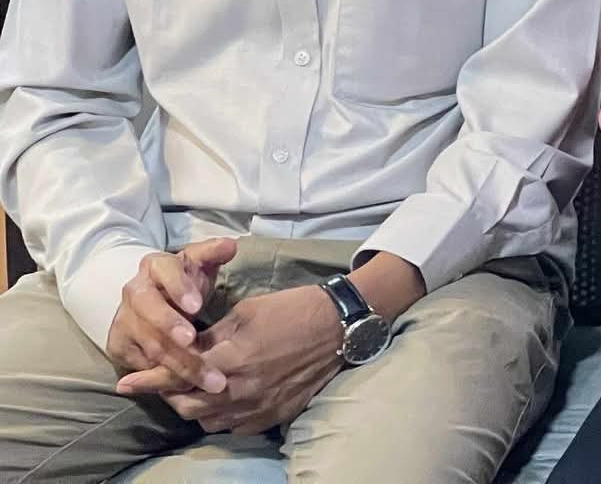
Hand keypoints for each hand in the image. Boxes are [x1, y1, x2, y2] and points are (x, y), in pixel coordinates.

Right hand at [107, 237, 237, 395]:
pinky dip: (165, 379)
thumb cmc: (184, 279)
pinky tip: (189, 389)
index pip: (165, 275)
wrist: (150, 298)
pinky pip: (142, 366)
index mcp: (155, 267)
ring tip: (209, 379)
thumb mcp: (198, 261)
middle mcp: (134, 293)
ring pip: (150, 345)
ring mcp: (124, 321)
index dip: (179, 290)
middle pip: (151, 314)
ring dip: (178, 364)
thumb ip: (213, 253)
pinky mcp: (119, 346)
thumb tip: (230, 245)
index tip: (198, 306)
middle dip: (172, 330)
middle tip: (193, 344)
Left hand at [123, 285, 341, 434]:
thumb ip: (210, 336)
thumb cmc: (293, 310)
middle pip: (185, 405)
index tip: (125, 382)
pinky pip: (231, 426)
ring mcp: (256, 409)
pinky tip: (221, 400)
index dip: (147, 380)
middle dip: (168, 395)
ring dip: (192, 406)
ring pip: (206, 420)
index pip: (176, 375)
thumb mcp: (246, 311)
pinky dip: (218, 415)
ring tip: (191, 390)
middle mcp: (240, 391)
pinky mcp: (271, 417)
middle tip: (162, 381)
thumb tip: (182, 348)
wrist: (339, 328)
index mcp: (231, 359)